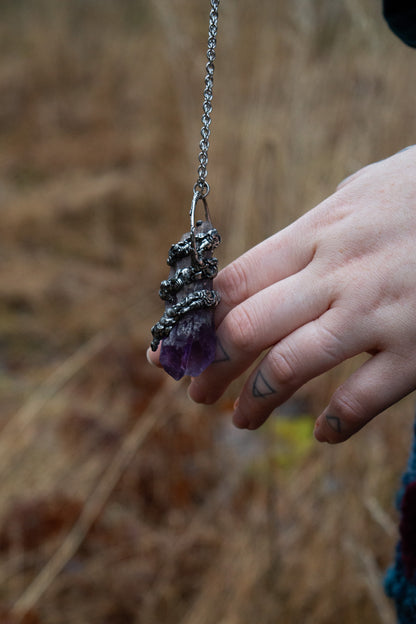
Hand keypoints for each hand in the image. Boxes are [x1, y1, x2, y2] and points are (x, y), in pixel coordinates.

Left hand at [182, 146, 415, 442]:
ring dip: (255, 401)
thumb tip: (268, 261)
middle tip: (195, 392)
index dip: (194, 323)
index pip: (233, 284)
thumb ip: (310, 230)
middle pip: (246, 329)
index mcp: (315, 233)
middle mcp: (336, 275)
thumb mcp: (357, 193)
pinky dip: (336, 423)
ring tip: (240, 420)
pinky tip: (323, 434)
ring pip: (290, 367)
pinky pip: (363, 399)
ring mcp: (375, 313)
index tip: (171, 350)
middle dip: (211, 368)